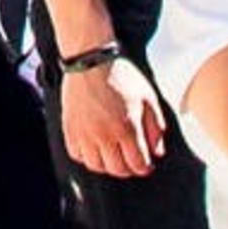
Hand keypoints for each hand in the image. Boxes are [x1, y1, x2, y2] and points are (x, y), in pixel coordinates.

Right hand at [61, 55, 168, 178]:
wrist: (90, 59)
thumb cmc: (121, 75)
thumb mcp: (148, 98)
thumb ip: (156, 128)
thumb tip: (157, 152)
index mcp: (127, 128)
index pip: (138, 165)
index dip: (145, 167)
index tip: (146, 162)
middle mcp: (104, 134)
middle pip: (117, 169)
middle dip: (128, 168)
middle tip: (130, 159)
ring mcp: (84, 132)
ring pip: (96, 166)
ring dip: (107, 164)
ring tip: (112, 154)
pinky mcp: (70, 127)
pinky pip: (76, 154)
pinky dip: (86, 156)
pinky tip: (94, 146)